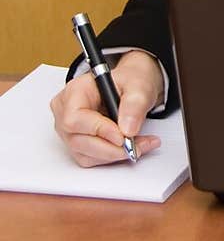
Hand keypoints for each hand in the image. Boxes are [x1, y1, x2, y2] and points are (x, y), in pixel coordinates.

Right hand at [50, 50, 164, 166]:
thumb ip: (134, 104)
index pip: (75, 118)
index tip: (122, 136)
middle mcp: (66, 111)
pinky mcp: (79, 143)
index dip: (98, 130)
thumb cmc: (130, 81)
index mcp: (75, 91)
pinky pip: (92, 159)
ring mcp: (70, 130)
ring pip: (85, 153)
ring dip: (115, 154)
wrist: (133, 87)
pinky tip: (132, 147)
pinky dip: (113, 156)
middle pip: (78, 140)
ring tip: (141, 144)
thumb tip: (127, 129)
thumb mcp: (138, 85)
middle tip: (136, 145)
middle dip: (110, 147)